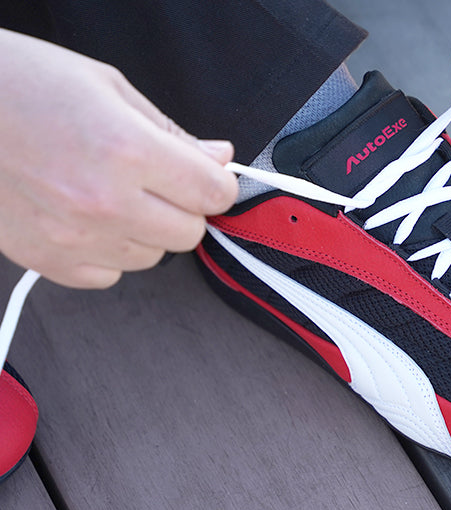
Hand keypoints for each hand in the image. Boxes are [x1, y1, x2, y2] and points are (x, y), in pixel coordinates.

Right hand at [0, 29, 237, 288]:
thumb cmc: (22, 83)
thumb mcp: (110, 88)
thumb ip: (173, 133)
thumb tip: (219, 158)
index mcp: (127, 150)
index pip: (213, 193)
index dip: (218, 182)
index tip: (207, 176)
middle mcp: (103, 201)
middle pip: (189, 233)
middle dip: (185, 208)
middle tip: (158, 183)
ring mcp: (71, 237)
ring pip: (152, 258)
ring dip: (146, 231)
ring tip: (113, 194)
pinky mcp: (44, 259)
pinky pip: (108, 276)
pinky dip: (109, 252)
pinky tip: (88, 219)